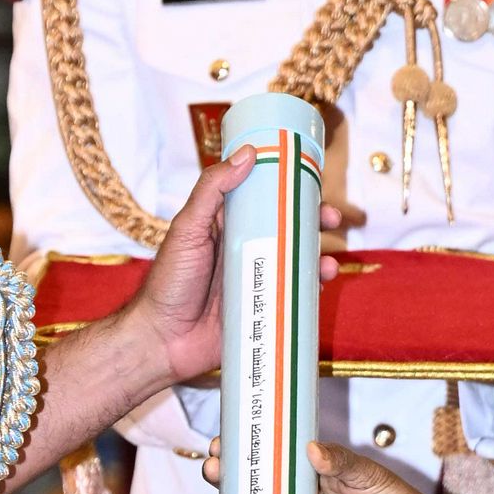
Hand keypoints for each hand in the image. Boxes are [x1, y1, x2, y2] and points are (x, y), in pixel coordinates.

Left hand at [126, 151, 350, 392]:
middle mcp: (246, 251)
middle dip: (315, 224)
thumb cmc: (169, 281)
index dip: (291, 190)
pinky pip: (294, 298)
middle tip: (332, 219)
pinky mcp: (263, 311)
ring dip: (319, 259)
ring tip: (329, 263)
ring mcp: (257, 281)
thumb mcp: (187, 228)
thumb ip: (212, 190)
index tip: (313, 182)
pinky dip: (311, 291)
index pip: (265, 200)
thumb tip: (247, 154)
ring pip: (297, 264)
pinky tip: (320, 287)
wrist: (162, 340)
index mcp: (229, 227)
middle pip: (289, 231)